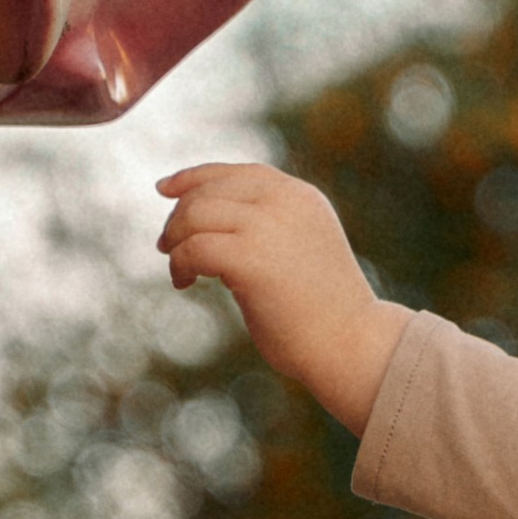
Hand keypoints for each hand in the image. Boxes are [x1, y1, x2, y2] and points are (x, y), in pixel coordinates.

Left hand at [154, 163, 404, 434]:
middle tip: (167, 246)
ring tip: (177, 268)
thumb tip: (208, 227)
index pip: (237, 174)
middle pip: (209, 191)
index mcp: (300, 196)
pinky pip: (194, 248)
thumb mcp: (300, 250)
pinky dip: (179, 264)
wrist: (353, 345)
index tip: (165, 189)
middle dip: (179, 216)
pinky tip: (184, 283)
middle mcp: (285, 201)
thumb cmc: (324, 313)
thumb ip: (266, 229)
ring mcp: (268, 226)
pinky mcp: (250, 257)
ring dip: (175, 240)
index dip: (194, 177)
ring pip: (195, 214)